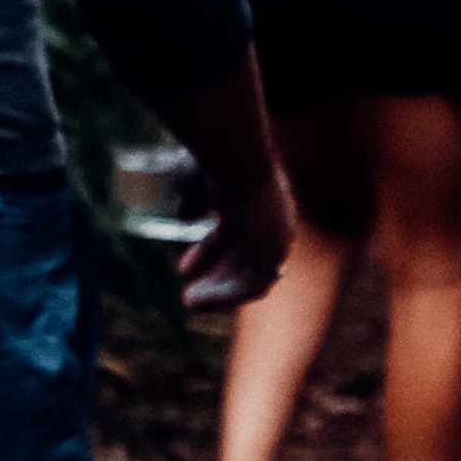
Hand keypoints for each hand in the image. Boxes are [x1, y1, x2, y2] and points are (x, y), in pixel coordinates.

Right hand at [182, 154, 296, 317]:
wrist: (234, 157)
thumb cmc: (213, 160)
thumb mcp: (196, 182)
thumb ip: (193, 202)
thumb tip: (184, 219)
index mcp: (262, 200)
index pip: (240, 235)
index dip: (211, 251)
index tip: (185, 264)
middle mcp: (275, 221)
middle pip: (245, 259)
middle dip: (216, 276)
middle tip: (189, 293)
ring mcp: (276, 238)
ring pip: (249, 276)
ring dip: (218, 292)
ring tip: (190, 303)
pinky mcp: (272, 255)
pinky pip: (251, 287)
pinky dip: (225, 296)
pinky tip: (199, 300)